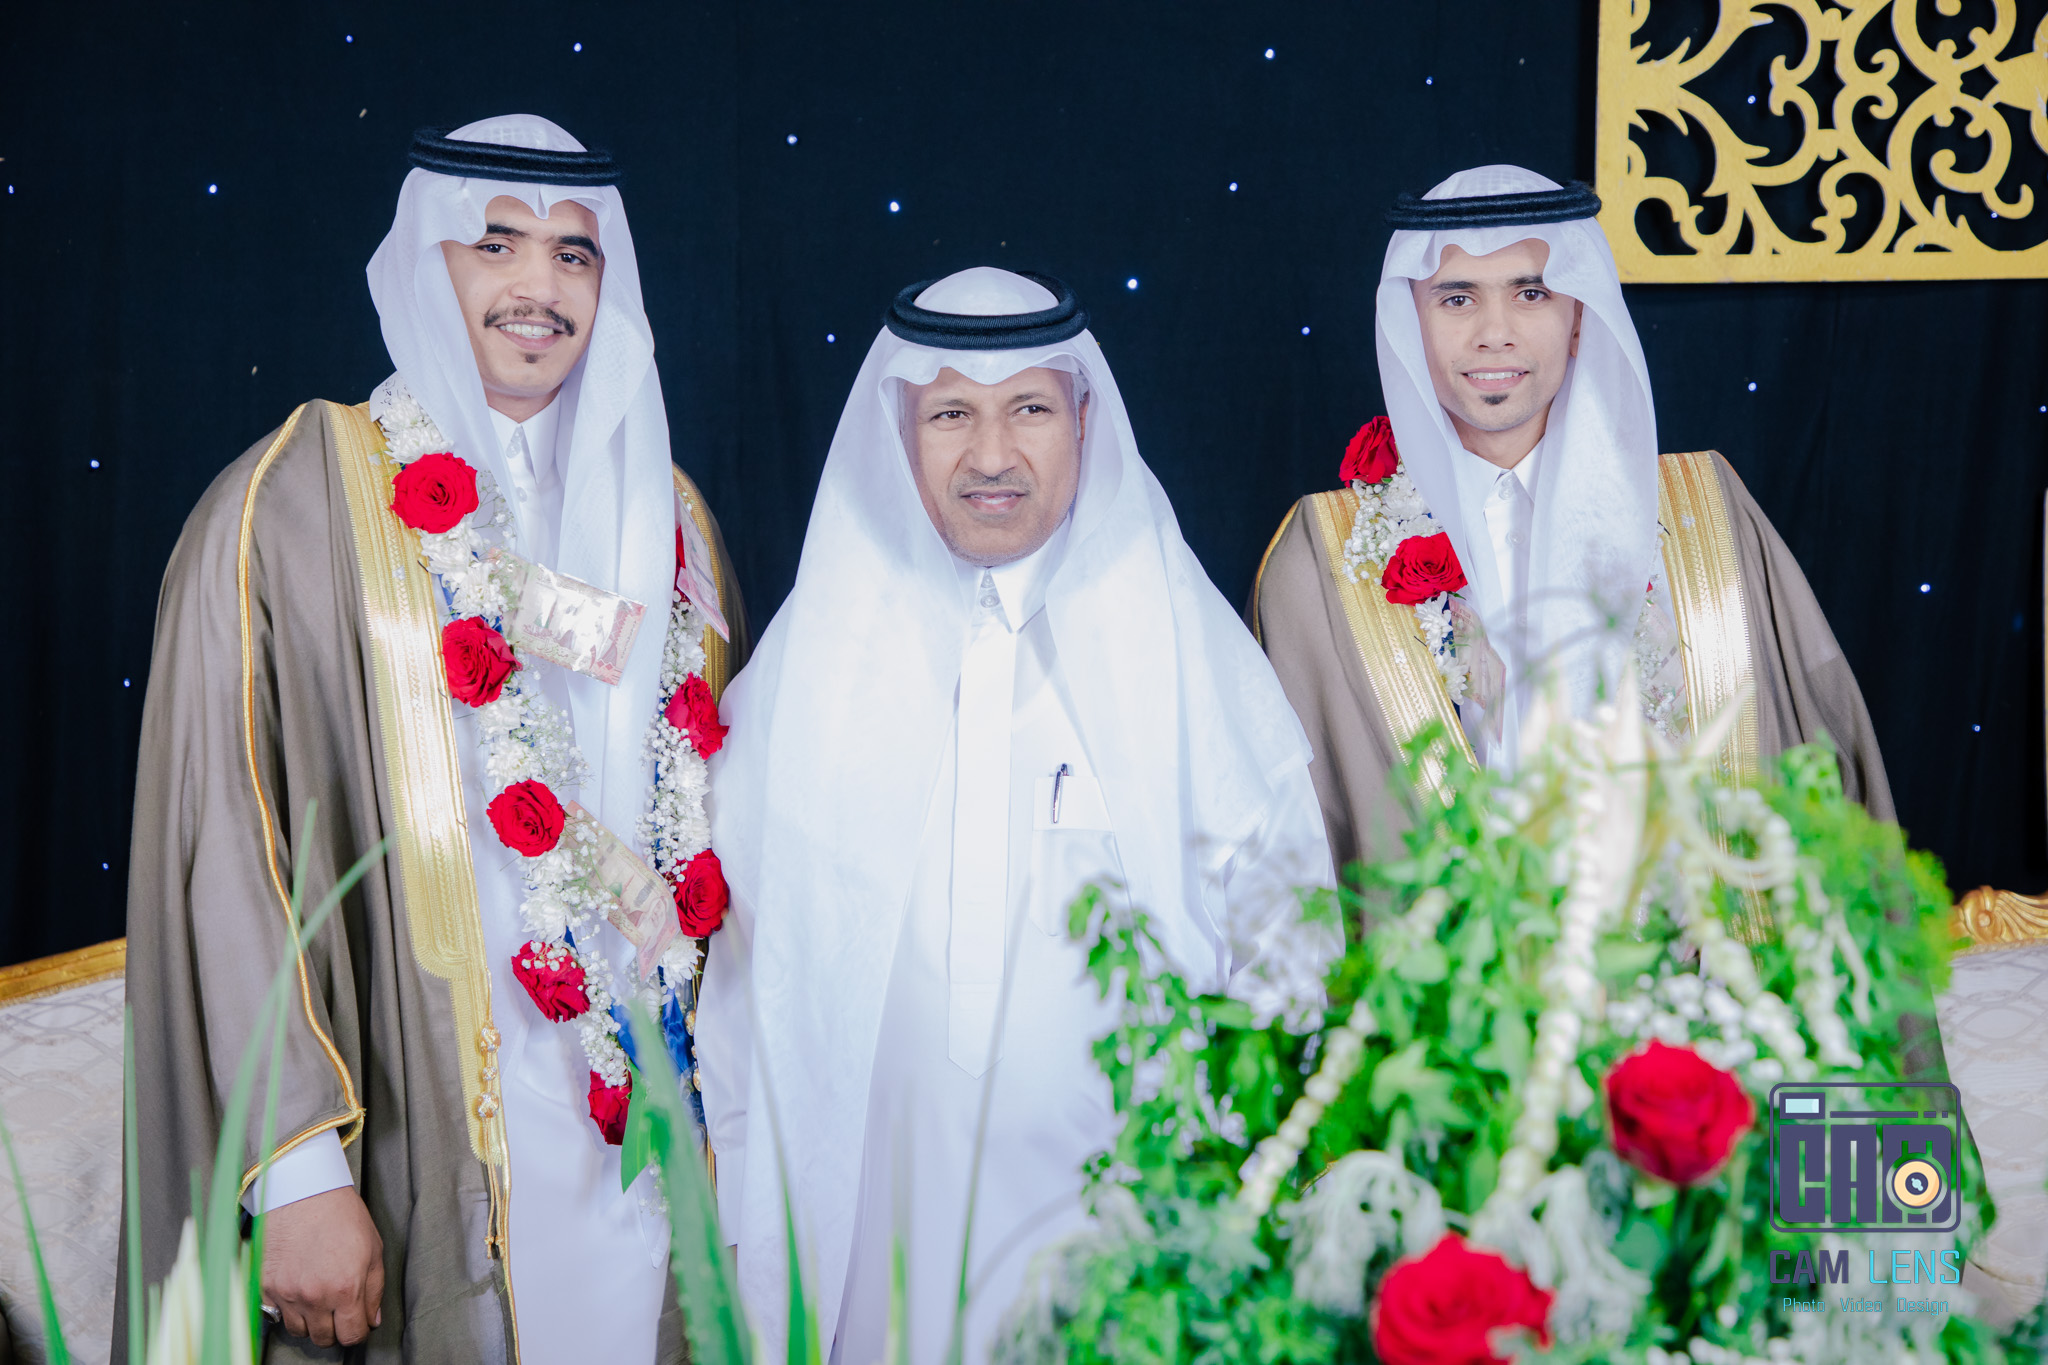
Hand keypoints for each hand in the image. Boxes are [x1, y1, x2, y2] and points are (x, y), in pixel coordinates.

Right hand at [260, 1186, 384, 1346]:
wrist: (303, 1192)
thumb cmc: (341, 1216)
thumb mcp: (373, 1249)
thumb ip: (374, 1290)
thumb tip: (372, 1320)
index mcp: (346, 1289)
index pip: (351, 1335)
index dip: (357, 1331)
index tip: (356, 1322)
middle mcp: (315, 1297)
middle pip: (324, 1339)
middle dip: (335, 1329)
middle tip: (337, 1310)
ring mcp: (287, 1294)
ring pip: (299, 1331)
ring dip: (310, 1321)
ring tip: (318, 1299)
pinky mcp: (266, 1287)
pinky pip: (276, 1315)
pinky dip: (287, 1309)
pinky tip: (298, 1291)